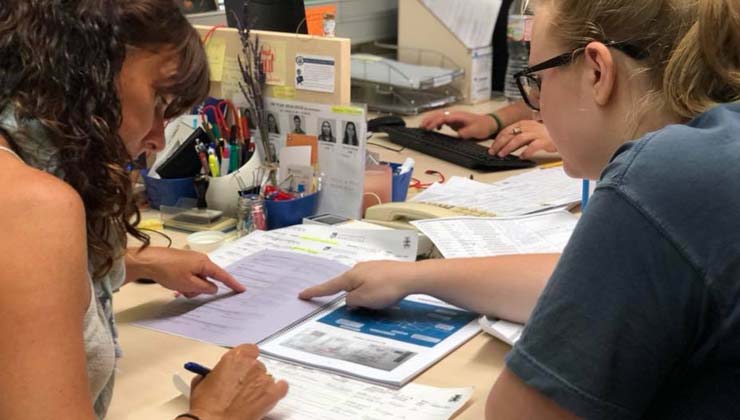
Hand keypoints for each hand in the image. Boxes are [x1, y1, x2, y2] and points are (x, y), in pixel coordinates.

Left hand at [126, 247, 244, 297]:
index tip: (242, 289)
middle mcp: (200, 260)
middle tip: (186, 292)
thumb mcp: (189, 284)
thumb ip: (205, 288)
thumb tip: (214, 288)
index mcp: (205, 263)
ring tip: (178, 288)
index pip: (223, 275)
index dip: (232, 283)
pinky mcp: (183, 262)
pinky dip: (186, 282)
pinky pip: (191, 275)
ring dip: (191, 287)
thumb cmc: (170, 272)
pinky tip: (174, 284)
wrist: (148, 261)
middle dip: (200, 289)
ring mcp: (191, 260)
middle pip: (208, 279)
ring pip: (198, 279)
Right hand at [188, 344, 287, 419]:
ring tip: (251, 397)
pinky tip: (272, 394)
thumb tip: (210, 376)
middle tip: (242, 387)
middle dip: (251, 375)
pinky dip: (278, 390)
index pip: (249, 349)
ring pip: (268, 377)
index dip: (247, 358)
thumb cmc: (207, 406)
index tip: (243, 365)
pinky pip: (282, 387)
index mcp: (235, 358)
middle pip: (258, 365)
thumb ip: (210, 375)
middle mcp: (251, 365)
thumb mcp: (200, 384)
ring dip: (261, 385)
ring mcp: (263, 379)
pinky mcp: (272, 394)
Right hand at [299, 261, 416, 308]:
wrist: (412, 276)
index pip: (329, 286)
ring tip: (375, 303)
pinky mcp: (383, 270)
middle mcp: (359, 269)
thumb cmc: (386, 288)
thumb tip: (349, 300)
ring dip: (362, 295)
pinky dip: (372, 291)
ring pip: (360, 285)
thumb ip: (351, 301)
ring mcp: (371, 267)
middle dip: (347, 296)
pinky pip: (371, 283)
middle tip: (356, 307)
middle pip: (346, 285)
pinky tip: (383, 295)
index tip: (302, 294)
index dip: (315, 292)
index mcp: (351, 276)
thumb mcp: (364, 300)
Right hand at [419, 110, 497, 139]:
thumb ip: (465, 133)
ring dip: (431, 120)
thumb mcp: (475, 131)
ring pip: (439, 116)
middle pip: (438, 114)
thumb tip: (457, 135)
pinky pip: (443, 119)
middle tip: (421, 126)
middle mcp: (455, 115)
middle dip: (429, 120)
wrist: (489, 123)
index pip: (443, 117)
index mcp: (458, 116)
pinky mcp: (455, 121)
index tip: (428, 128)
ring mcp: (454, 117)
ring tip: (424, 127)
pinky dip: (437, 123)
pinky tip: (437, 129)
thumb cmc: (483, 126)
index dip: (435, 122)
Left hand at [489, 120, 556, 158]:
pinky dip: (526, 151)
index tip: (492, 147)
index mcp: (524, 124)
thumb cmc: (544, 135)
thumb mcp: (529, 133)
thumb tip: (504, 146)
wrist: (562, 134)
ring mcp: (537, 133)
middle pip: (510, 134)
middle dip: (500, 144)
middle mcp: (529, 127)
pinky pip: (534, 145)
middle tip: (494, 152)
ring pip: (519, 139)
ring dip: (509, 147)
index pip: (506, 130)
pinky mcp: (545, 140)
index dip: (498, 139)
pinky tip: (521, 157)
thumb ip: (518, 137)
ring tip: (503, 154)